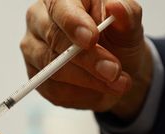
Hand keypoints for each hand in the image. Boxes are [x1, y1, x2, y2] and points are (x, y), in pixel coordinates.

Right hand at [21, 0, 153, 119]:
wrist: (117, 68)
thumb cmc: (119, 38)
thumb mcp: (130, 25)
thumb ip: (126, 14)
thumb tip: (116, 6)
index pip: (59, 6)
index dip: (73, 23)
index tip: (91, 39)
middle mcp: (40, 20)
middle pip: (55, 40)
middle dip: (88, 59)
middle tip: (114, 71)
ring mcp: (34, 49)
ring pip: (54, 70)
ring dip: (90, 80)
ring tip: (118, 83)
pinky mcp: (37, 77)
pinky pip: (55, 90)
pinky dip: (83, 94)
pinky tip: (99, 89)